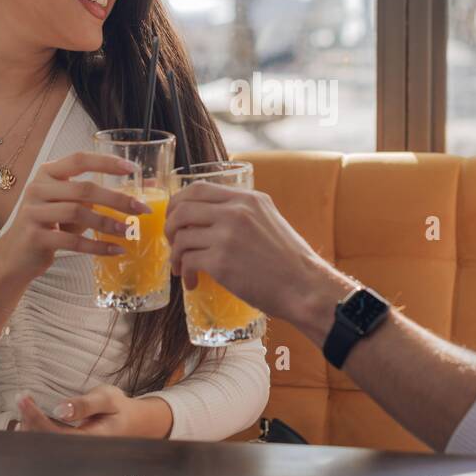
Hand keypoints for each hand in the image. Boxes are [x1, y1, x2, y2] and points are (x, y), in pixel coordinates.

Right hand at [0, 152, 152, 287]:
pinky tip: (116, 250)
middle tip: (141, 209)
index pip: (79, 159)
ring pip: (78, 213)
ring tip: (130, 231)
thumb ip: (97, 196)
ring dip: (108, 223)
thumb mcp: (70, 205)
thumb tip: (144, 189)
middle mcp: (38, 188)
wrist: (16, 256)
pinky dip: (97, 246)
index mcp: (47, 173)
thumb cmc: (50, 226)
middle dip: (117, 199)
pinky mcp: (35, 237)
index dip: (106, 162)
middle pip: (83, 189)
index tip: (133, 169)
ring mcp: (34, 212)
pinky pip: (72, 241)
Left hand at [15, 385, 172, 437]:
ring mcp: (71, 453)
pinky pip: (45, 445)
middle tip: (22, 397)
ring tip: (24, 403)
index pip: (54, 434)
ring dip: (28, 426)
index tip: (24, 398)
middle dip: (28, 420)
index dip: (35, 417)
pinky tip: (27, 419)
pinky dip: (32, 431)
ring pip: (42, 446)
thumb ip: (85, 405)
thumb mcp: (107, 399)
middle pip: (43, 442)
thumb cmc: (118, 409)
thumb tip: (60, 410)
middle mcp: (77, 452)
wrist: (130, 423)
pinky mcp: (66, 450)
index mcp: (89, 441)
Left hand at [164, 182, 357, 333]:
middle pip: (182, 208)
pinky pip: (188, 261)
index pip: (198, 188)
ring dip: (175, 254)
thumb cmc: (290, 262)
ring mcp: (227, 236)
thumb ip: (244, 213)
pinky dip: (185, 272)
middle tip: (173, 243)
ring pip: (181, 237)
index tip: (175, 218)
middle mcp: (236, 212)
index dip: (178, 202)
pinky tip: (192, 282)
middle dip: (170, 227)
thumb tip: (213, 218)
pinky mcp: (221, 262)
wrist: (305, 288)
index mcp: (248, 199)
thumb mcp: (270, 221)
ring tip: (182, 269)